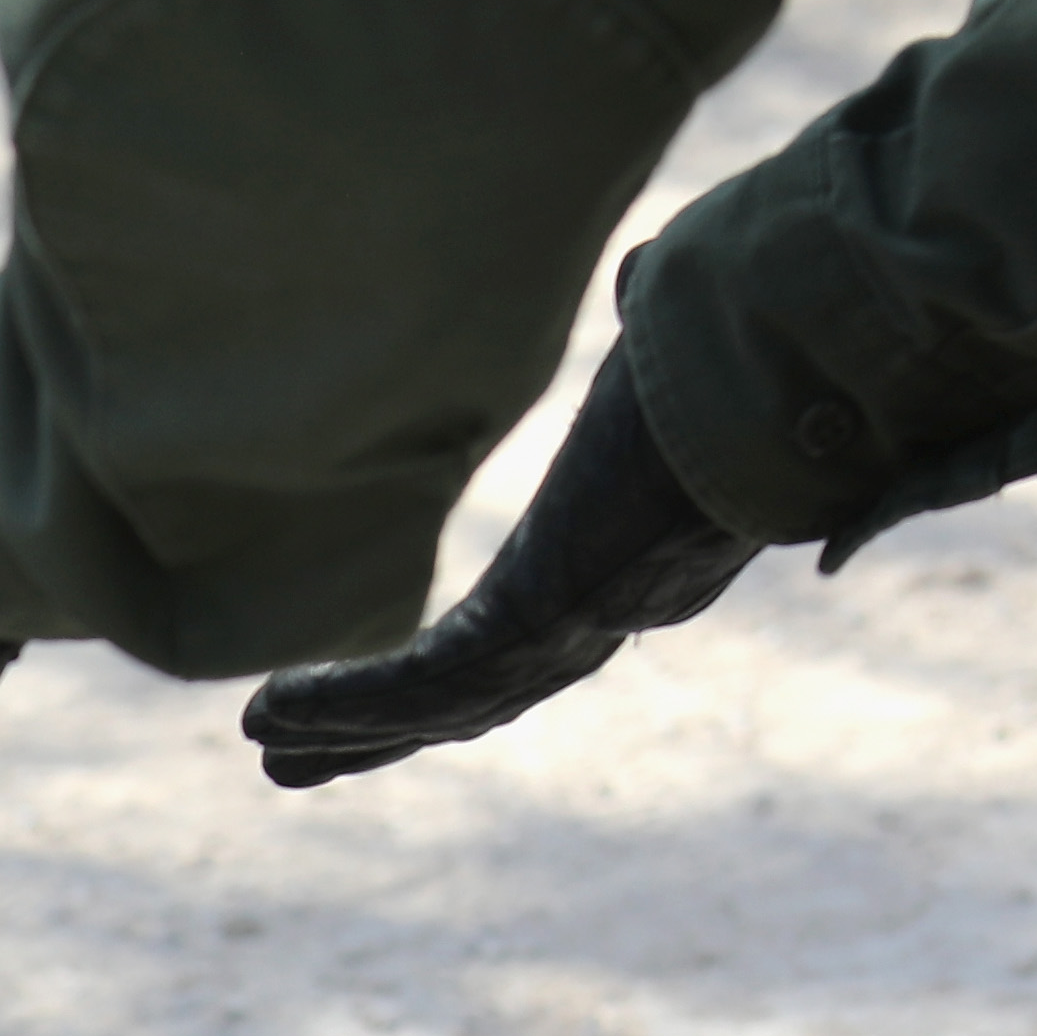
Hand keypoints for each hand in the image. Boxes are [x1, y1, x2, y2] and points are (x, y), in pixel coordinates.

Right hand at [236, 353, 761, 787]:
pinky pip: (423, 685)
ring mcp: (568, 630)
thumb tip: (650, 274)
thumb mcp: (668, 350)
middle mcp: (599, 618)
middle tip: (292, 761)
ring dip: (346, 729)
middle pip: (468, 705)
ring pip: (435, 709)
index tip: (392, 688)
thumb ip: (649, 327)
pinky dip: (347, 702)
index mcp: (627, 566)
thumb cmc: (736, 354)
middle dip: (379, 735)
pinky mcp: (535, 621)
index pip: (522, 643)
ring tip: (261, 739)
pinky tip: (271, 709)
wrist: (776, 372)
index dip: (447, 675)